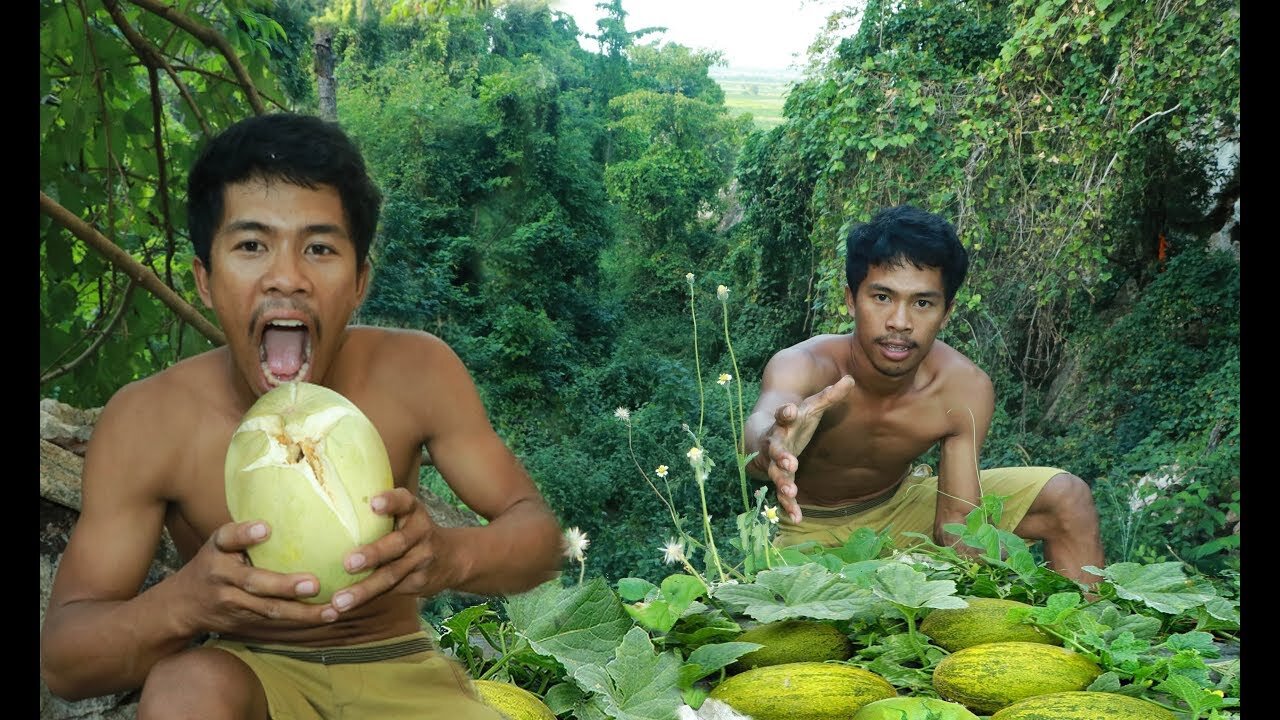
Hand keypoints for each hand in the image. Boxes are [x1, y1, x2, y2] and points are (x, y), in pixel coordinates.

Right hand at [178, 520, 331, 633]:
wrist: (181, 606)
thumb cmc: (212, 564)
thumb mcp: (219, 543)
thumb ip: (243, 532)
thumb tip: (284, 512)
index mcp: (217, 551)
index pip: (227, 538)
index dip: (244, 534)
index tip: (264, 529)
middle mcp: (222, 578)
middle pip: (254, 583)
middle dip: (285, 586)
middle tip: (314, 584)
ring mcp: (232, 604)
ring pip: (269, 610)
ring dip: (302, 612)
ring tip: (331, 611)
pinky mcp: (242, 623)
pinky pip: (274, 622)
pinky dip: (300, 622)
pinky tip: (325, 617)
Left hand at [324, 488, 445, 618]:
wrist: (452, 558)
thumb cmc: (409, 531)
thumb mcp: (403, 515)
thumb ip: (377, 514)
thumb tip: (325, 506)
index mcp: (413, 511)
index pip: (404, 501)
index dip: (390, 502)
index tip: (374, 504)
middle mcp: (420, 533)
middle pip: (397, 544)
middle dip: (373, 554)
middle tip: (348, 563)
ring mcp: (421, 559)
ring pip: (391, 575)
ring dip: (364, 589)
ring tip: (339, 600)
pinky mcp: (418, 582)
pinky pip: (389, 592)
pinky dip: (365, 600)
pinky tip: (341, 609)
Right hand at [755, 375, 855, 522]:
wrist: (765, 437)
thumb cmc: (794, 422)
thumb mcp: (810, 408)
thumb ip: (829, 396)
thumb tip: (851, 379)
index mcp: (784, 424)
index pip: (782, 415)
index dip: (785, 413)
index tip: (789, 410)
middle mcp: (776, 443)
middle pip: (775, 449)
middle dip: (781, 456)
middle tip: (791, 463)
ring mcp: (775, 463)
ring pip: (776, 475)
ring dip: (782, 484)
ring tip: (791, 493)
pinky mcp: (780, 479)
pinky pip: (781, 494)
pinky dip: (789, 506)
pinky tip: (798, 518)